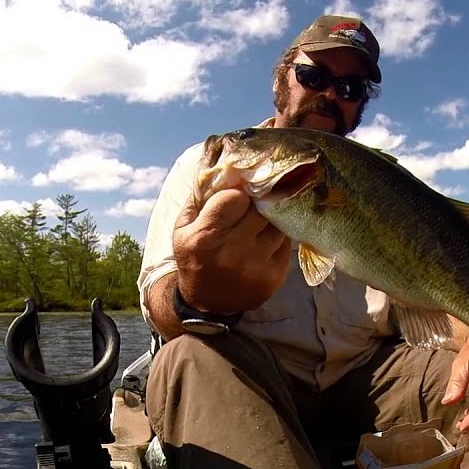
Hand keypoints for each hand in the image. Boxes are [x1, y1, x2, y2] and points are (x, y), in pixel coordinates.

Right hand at [172, 187, 290, 313]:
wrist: (206, 304)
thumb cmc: (194, 257)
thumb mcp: (183, 227)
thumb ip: (200, 195)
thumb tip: (222, 164)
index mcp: (205, 237)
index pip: (236, 197)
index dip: (238, 192)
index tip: (238, 194)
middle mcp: (233, 253)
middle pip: (261, 208)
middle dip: (259, 202)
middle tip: (256, 202)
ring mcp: (256, 266)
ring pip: (277, 224)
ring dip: (271, 219)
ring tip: (258, 223)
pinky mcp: (274, 278)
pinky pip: (285, 244)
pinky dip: (277, 238)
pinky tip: (264, 241)